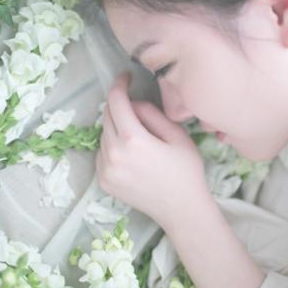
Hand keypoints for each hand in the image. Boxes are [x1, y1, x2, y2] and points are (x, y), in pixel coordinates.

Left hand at [95, 72, 209, 227]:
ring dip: (116, 127)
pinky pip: (102, 152)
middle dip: (119, 106)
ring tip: (140, 137)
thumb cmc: (186, 171)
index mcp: (133, 140)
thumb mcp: (176, 135)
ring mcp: (105, 170)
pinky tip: (132, 154)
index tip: (125, 77)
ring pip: (103, 134)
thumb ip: (152, 113)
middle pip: (107, 116)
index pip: (116, 101)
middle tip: (138, 109)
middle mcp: (113, 154)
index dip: (119, 84)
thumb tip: (133, 103)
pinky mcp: (104, 181)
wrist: (182, 210)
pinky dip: (112, 145)